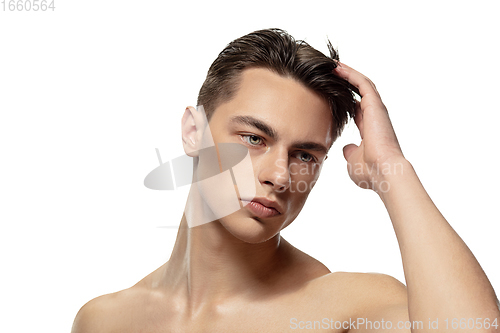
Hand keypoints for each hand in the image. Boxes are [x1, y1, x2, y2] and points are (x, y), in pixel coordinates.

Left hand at [334, 63, 404, 192]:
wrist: (383, 172)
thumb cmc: (370, 172)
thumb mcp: (353, 161)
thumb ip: (349, 153)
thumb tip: (345, 149)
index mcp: (369, 128)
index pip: (355, 108)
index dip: (344, 99)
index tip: (329, 92)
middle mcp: (374, 116)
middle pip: (358, 92)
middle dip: (345, 81)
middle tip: (328, 71)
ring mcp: (376, 109)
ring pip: (361, 83)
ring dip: (346, 73)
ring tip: (331, 64)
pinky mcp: (375, 104)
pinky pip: (362, 83)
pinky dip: (350, 74)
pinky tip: (337, 67)